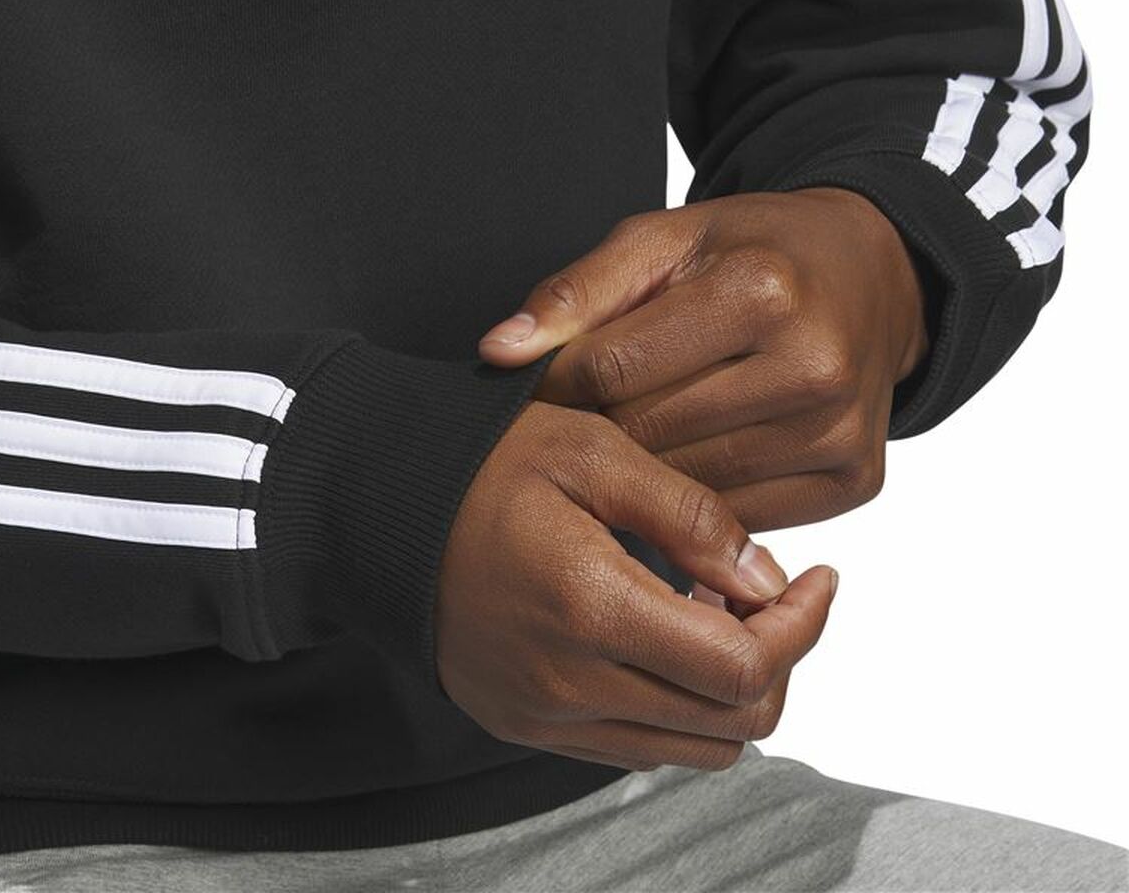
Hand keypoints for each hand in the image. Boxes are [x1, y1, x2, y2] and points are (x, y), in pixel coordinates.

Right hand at [435, 400, 837, 769]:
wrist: (380, 510)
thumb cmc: (483, 466)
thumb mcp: (593, 453)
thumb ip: (690, 515)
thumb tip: (769, 579)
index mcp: (589, 607)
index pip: (743, 668)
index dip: (803, 628)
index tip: (818, 577)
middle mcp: (567, 685)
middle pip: (730, 722)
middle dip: (778, 658)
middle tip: (768, 589)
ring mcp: (542, 717)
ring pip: (690, 746)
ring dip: (729, 687)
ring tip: (713, 607)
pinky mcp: (525, 726)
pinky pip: (634, 746)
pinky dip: (676, 705)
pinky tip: (662, 633)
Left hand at [477, 188, 928, 533]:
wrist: (873, 276)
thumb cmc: (758, 252)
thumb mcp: (667, 239)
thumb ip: (580, 292)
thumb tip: (498, 352)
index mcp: (760, 291)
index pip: (612, 367)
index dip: (557, 381)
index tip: (539, 383)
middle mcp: (812, 365)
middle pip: (647, 432)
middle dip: (596, 425)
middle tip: (576, 416)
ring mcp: (838, 431)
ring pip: (687, 487)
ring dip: (642, 470)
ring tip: (627, 437)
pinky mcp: (854, 479)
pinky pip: (739, 516)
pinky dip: (698, 498)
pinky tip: (686, 461)